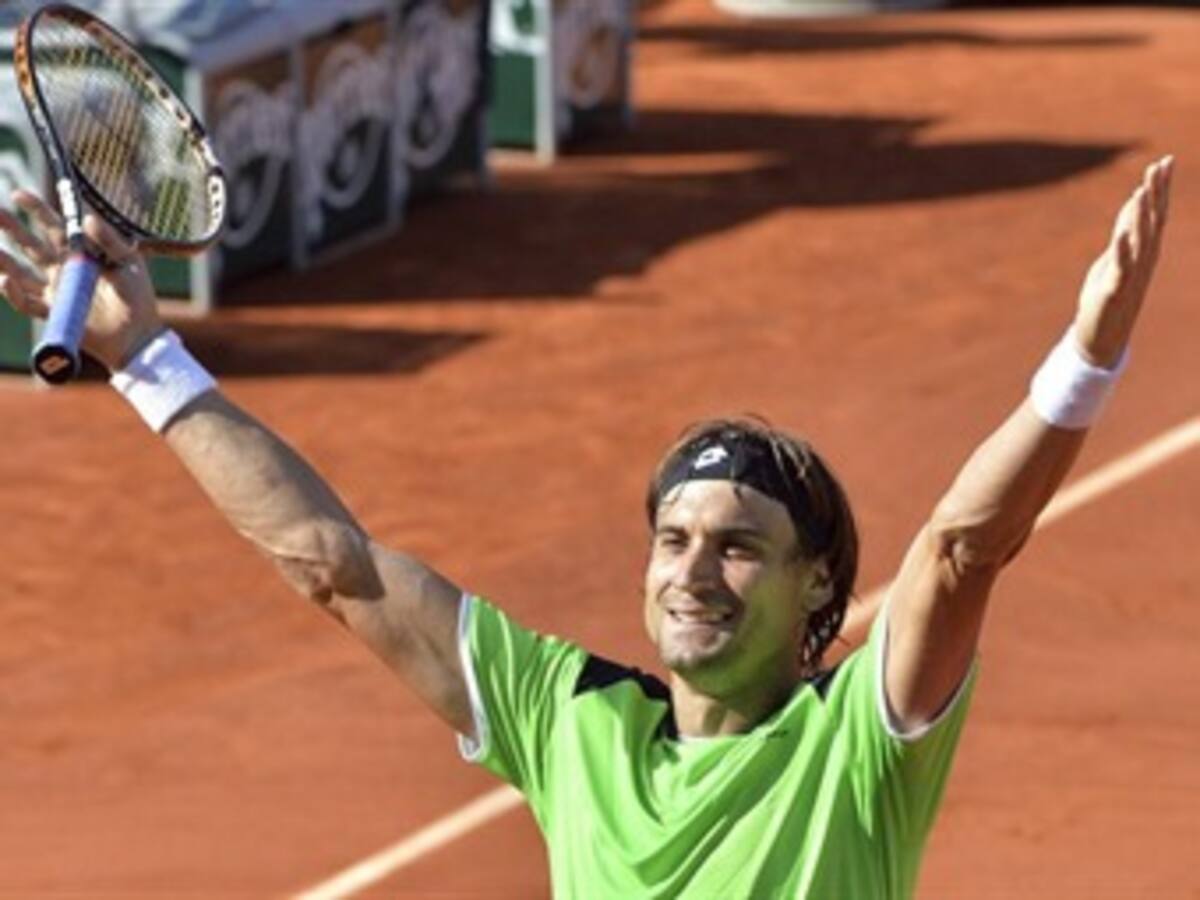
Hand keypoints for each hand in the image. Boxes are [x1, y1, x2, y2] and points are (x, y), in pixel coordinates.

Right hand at [0, 189, 164, 370]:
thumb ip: (109, 241)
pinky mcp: (54, 312)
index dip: (36, 210)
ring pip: (21, 273)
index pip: (54, 227)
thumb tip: (87, 218)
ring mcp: (56, 291)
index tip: (19, 194)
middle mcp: (63, 269)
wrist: (139, 334)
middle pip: (30, 245)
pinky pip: (27, 303)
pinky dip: (13, 293)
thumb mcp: (129, 263)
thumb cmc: (138, 297)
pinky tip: (5, 280)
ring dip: (4, 261)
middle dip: (11, 228)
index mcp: (80, 253)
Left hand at [1073, 156, 1173, 368]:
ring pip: (1139, 241)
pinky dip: (1121, 251)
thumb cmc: (1109, 293)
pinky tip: (1121, 235)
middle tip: (1160, 166)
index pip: (1156, 213)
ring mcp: (1130, 275)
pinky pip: (1120, 269)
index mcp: (1145, 250)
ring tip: (1142, 191)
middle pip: (1152, 221)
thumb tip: (1137, 197)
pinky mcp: (1113, 290)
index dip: (1161, 187)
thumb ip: (1126, 227)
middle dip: (1157, 193)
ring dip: (1141, 216)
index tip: (1166, 160)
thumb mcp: (1117, 254)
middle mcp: (1143, 260)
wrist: (1103, 335)